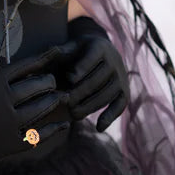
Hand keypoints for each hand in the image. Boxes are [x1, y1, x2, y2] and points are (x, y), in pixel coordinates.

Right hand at [0, 43, 71, 166]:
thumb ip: (9, 73)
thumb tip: (38, 59)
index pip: (27, 66)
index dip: (44, 59)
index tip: (53, 57)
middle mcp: (4, 101)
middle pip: (38, 86)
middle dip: (50, 82)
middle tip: (52, 83)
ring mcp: (9, 123)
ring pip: (41, 108)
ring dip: (54, 102)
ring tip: (61, 98)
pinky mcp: (13, 143)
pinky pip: (40, 134)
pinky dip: (54, 128)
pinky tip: (63, 124)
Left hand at [64, 16, 128, 132]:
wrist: (103, 52)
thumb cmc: (79, 51)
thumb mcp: (72, 46)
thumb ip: (62, 50)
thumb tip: (50, 51)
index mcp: (100, 47)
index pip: (91, 58)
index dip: (81, 68)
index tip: (70, 78)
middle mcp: (115, 62)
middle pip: (97, 80)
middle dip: (81, 92)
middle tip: (66, 102)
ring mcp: (121, 78)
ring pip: (107, 94)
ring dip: (91, 106)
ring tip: (74, 115)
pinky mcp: (124, 91)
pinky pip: (120, 105)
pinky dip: (111, 117)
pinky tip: (99, 128)